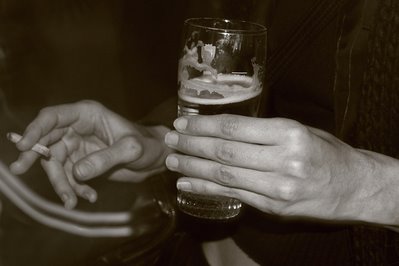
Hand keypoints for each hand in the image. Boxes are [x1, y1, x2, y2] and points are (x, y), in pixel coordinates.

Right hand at [10, 100, 171, 208]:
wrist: (155, 160)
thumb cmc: (147, 145)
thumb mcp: (131, 149)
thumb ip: (105, 159)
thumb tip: (77, 173)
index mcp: (87, 115)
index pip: (53, 117)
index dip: (35, 129)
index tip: (23, 145)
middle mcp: (77, 129)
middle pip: (47, 141)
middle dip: (35, 156)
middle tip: (20, 168)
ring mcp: (77, 147)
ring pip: (55, 164)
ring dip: (61, 184)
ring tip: (72, 201)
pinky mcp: (81, 164)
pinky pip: (69, 178)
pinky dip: (74, 189)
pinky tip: (89, 197)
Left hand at [165, 114, 398, 224]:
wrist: (356, 187)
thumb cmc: (328, 153)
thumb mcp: (300, 130)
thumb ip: (263, 132)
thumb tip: (223, 129)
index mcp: (289, 133)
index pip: (234, 128)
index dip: (204, 126)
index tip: (183, 122)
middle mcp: (282, 160)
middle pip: (224, 151)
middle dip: (192, 144)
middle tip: (170, 138)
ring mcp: (277, 187)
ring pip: (224, 174)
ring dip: (192, 167)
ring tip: (172, 160)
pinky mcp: (273, 207)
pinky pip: (233, 195)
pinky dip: (206, 189)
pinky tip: (187, 183)